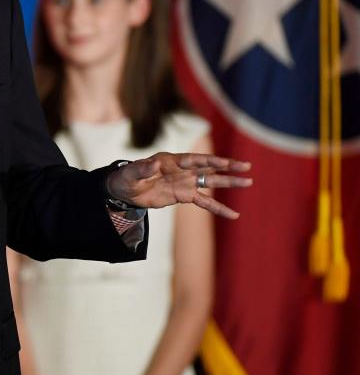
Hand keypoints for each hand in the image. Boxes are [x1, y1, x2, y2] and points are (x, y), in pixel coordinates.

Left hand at [105, 152, 251, 218]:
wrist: (125, 191)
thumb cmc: (127, 178)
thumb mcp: (131, 174)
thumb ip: (143, 169)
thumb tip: (154, 164)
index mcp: (170, 160)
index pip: (193, 159)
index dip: (208, 160)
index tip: (224, 162)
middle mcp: (182, 170)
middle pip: (208, 168)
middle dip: (227, 167)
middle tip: (246, 167)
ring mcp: (185, 182)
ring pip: (211, 182)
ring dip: (229, 182)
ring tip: (249, 182)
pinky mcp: (185, 195)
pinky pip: (205, 202)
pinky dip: (218, 208)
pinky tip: (233, 214)